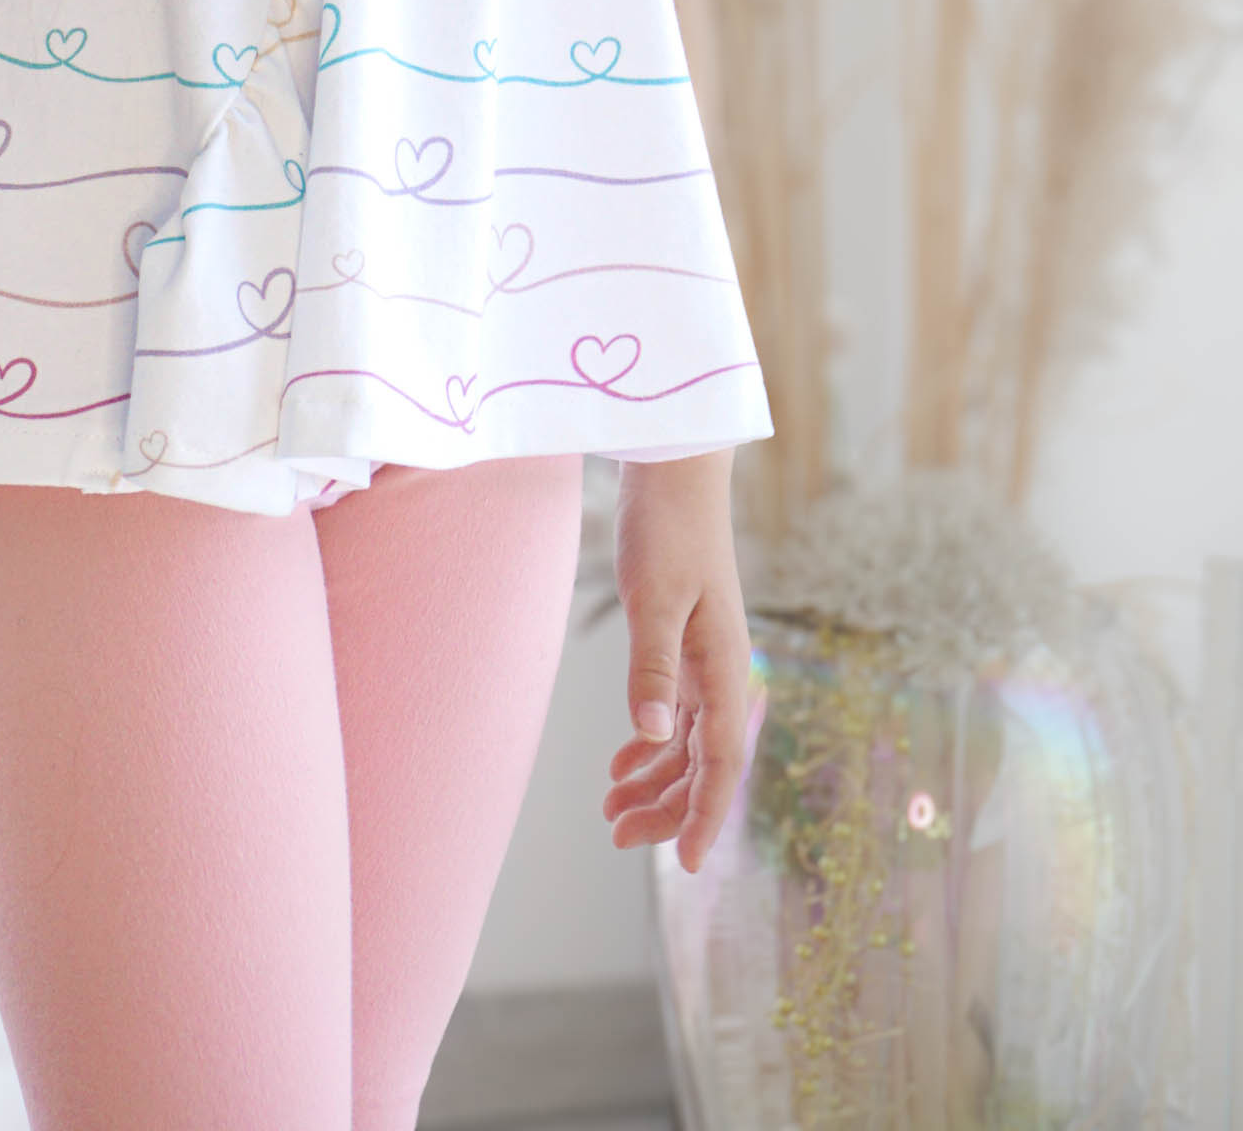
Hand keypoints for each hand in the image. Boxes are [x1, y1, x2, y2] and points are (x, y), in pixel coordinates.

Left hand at [600, 450, 750, 874]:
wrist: (675, 473)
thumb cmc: (666, 529)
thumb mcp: (654, 598)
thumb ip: (653, 668)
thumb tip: (653, 736)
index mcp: (725, 668)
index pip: (721, 764)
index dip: (703, 817)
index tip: (681, 864)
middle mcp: (723, 672)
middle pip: (703, 764)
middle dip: (666, 808)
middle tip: (617, 838)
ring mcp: (706, 660)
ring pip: (687, 744)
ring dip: (654, 780)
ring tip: (612, 811)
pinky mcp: (686, 645)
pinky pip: (676, 714)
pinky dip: (651, 744)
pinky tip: (624, 761)